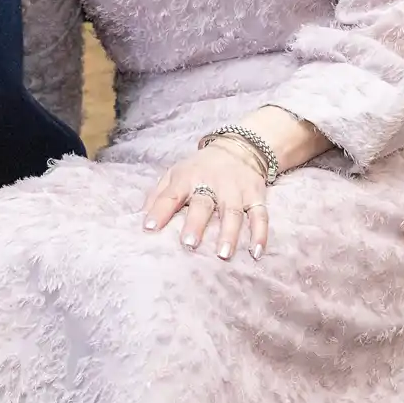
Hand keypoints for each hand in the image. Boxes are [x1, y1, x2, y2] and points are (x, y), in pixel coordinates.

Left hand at [142, 145, 269, 259]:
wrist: (239, 147)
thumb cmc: (200, 168)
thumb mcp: (176, 173)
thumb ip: (159, 195)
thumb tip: (142, 220)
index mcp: (187, 177)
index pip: (171, 194)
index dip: (160, 210)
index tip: (149, 228)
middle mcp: (212, 183)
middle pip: (204, 204)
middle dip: (196, 224)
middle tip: (189, 244)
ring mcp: (236, 190)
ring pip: (233, 212)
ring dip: (229, 233)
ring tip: (223, 254)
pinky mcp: (256, 196)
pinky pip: (261, 215)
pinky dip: (260, 234)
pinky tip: (256, 252)